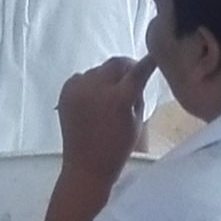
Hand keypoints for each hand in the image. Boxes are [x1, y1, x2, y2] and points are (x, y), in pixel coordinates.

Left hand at [56, 56, 155, 176]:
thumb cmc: (118, 148)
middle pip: (115, 64)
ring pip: (97, 70)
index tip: (155, 55)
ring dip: (107, 76)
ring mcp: (77, 90)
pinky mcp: (65, 93)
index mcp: (119, 98)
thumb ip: (137, 95)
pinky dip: (89, 82)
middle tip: (132, 76)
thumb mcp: (137, 121)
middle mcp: (96, 89)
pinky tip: (95, 96)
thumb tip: (136, 77)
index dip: (149, 62)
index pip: (138, 70)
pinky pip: (81, 78)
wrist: (86, 165)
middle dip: (126, 67)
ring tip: (111, 92)